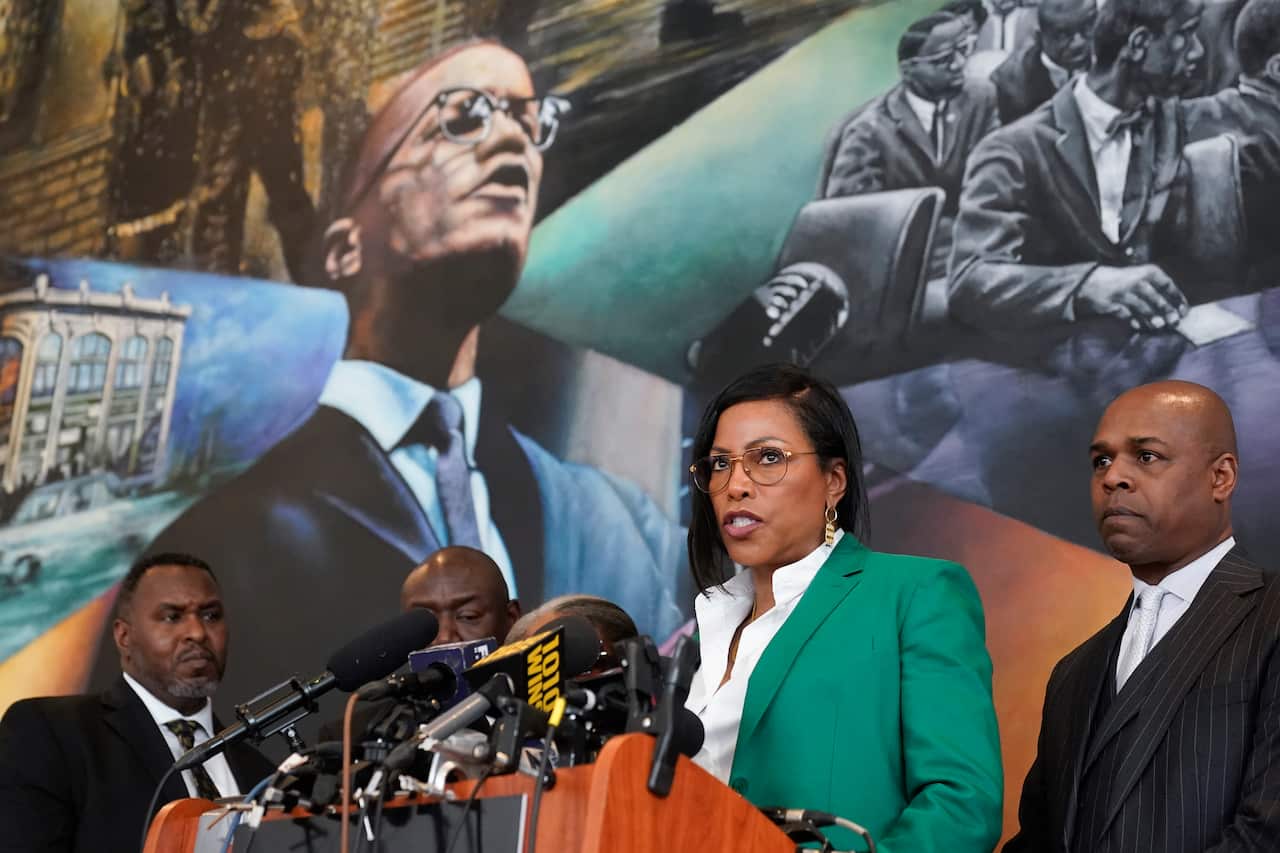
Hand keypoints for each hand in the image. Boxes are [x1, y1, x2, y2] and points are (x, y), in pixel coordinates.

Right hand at [1074, 264, 1188, 331]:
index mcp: (1149, 272)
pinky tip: (1138, 326)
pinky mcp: (1112, 304)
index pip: (1168, 286)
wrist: (1089, 281)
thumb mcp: (1140, 279)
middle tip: (1174, 322)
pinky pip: (1127, 315)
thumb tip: (1172, 310)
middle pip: (1157, 299)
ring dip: (1153, 319)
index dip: (1178, 299)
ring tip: (1158, 326)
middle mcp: (1138, 281)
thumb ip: (1155, 292)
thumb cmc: (1120, 281)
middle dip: (1167, 312)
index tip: (1183, 311)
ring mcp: (1125, 293)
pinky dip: (1134, 321)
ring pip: (1144, 308)